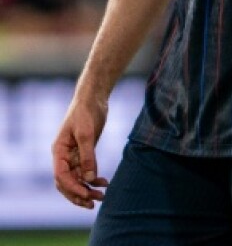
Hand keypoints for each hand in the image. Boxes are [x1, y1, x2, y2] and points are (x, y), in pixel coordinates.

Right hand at [52, 93, 109, 208]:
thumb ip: (88, 156)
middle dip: (79, 194)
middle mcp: (63, 156)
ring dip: (87, 189)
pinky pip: (85, 171)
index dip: (72, 188)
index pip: (61, 176)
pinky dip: (93, 179)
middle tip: (94, 202)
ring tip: (102, 197)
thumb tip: (88, 179)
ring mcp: (73, 155)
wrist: (93, 98)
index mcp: (58, 152)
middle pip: (66, 182)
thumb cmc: (86, 112)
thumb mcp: (87, 133)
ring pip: (76, 179)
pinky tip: (104, 182)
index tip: (86, 195)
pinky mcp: (84, 153)